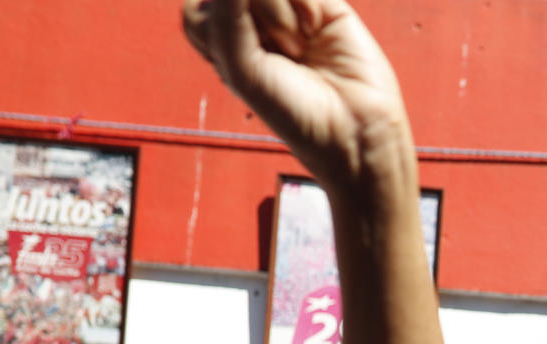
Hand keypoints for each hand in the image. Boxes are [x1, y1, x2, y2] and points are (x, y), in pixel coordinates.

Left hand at [182, 0, 412, 192]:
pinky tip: (313, 30)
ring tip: (297, 50)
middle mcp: (255, 25)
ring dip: (276, 13)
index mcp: (227, 45)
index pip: (197, 10)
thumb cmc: (292, 110)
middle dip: (247, 20)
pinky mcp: (323, 4)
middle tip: (272, 56)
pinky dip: (302, 4)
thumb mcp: (241, 65)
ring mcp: (288, 11)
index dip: (213, 22)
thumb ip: (226, 10)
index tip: (241, 58)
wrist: (349, 127)